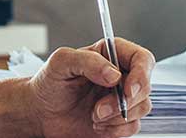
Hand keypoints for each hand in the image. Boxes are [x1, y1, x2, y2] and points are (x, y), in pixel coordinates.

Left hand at [29, 38, 153, 137]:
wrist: (40, 113)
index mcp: (111, 55)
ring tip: (93, 116)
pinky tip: (97, 125)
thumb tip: (114, 74)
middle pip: (145, 86)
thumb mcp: (61, 62)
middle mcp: (121, 76)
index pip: (142, 59)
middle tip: (99, 109)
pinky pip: (132, 127)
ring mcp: (122, 99)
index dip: (142, 75)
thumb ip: (87, 61)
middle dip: (124, 102)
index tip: (128, 90)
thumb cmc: (49, 83)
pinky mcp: (120, 120)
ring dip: (118, 117)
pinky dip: (115, 130)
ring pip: (142, 108)